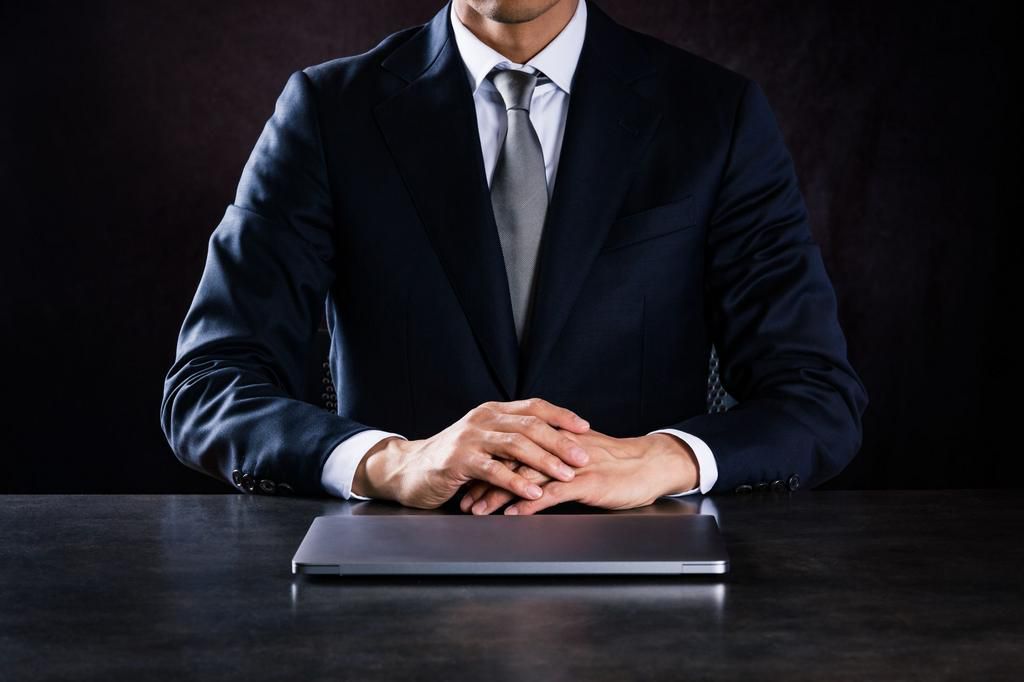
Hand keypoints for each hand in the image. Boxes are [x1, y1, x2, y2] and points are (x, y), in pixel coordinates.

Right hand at [351, 398, 592, 508]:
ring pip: (514, 445)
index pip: (534, 406)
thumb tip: (552, 444)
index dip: (561, 416)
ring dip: (544, 461)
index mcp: (492, 412)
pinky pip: (492, 470)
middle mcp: (482, 420)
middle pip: (529, 425)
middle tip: (584, 457)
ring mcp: (469, 439)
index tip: (585, 428)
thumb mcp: (483, 442)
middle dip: (560, 441)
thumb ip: (510, 438)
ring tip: (566, 475)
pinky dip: (516, 482)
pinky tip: (533, 493)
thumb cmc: (451, 460)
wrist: (408, 471)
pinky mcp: (457, 461)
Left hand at [460, 430, 698, 514]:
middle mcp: (558, 448)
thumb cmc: (617, 464)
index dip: (487, 465)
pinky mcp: (586, 483)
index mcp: (554, 439)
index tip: (466, 481)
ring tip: (479, 511)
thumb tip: (527, 472)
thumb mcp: (579, 457)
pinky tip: (513, 514)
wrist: (651, 465)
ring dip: (499, 495)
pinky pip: (552, 493)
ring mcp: (571, 465)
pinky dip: (530, 503)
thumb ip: (553, 460)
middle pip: (511, 462)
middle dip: (484, 482)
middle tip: (463, 500)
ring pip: (526, 478)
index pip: (512, 448)